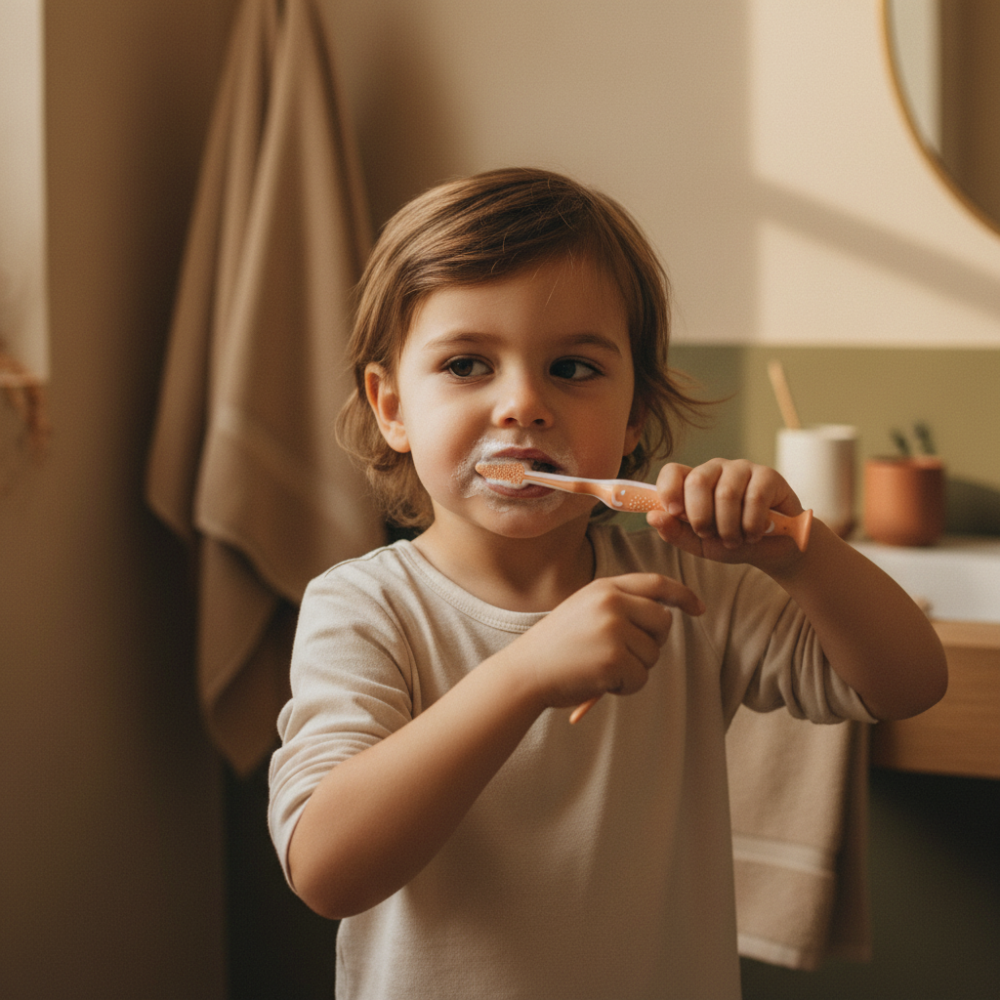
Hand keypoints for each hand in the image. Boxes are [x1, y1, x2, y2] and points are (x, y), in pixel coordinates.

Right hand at [503, 573, 703, 711]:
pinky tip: (599, 682)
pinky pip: (640, 678)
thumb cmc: (556, 647)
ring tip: (600, 668)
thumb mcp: (585, 611)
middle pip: (663, 622)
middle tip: (622, 656)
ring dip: (633, 669)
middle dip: (651, 643)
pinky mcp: (614, 658)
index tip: (698, 608)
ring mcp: (613, 629)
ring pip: (653, 654)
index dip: (682, 595)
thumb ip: (619, 606)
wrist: (525, 671)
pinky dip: (624, 687)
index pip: (656, 583)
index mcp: (604, 587)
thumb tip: (664, 616)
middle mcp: (612, 602)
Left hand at [647, 459, 805, 569]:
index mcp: (693, 482)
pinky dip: (751, 525)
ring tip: (734, 541)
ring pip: (726, 493)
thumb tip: (652, 516)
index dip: (669, 490)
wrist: (772, 550)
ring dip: (728, 526)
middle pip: (697, 480)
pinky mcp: (768, 476)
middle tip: (710, 535)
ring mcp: (742, 469)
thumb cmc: (732, 542)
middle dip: (701, 516)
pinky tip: (754, 535)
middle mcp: (715, 469)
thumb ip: (675, 532)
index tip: (676, 514)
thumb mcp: (699, 544)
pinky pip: (755, 498)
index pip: (672, 472)